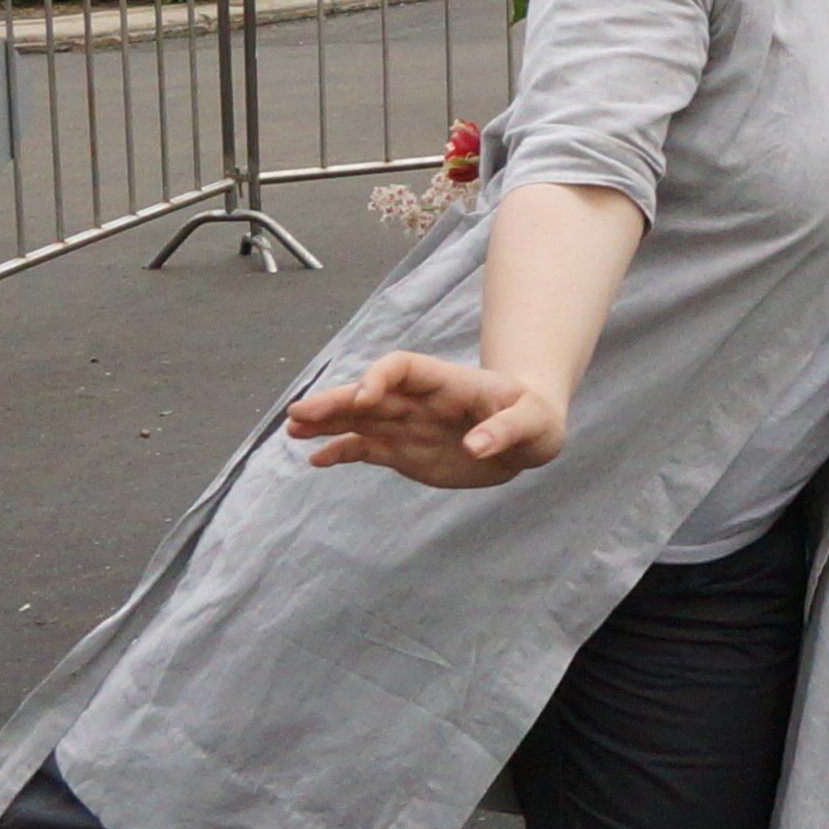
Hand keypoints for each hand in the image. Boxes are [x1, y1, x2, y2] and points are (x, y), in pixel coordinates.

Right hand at [283, 350, 564, 486]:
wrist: (529, 437)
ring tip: (293, 429)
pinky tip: (316, 460)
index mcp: (449, 383)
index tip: (364, 399)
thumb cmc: (535, 419)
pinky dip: (341, 452)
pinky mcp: (405, 451)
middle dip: (335, 402)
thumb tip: (477, 448)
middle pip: (369, 394)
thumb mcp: (535, 424)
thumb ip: (507, 431)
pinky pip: (367, 448)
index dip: (380, 378)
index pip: (403, 368)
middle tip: (298, 413)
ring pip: (359, 420)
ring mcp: (409, 425)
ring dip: (327, 422)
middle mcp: (420, 401)